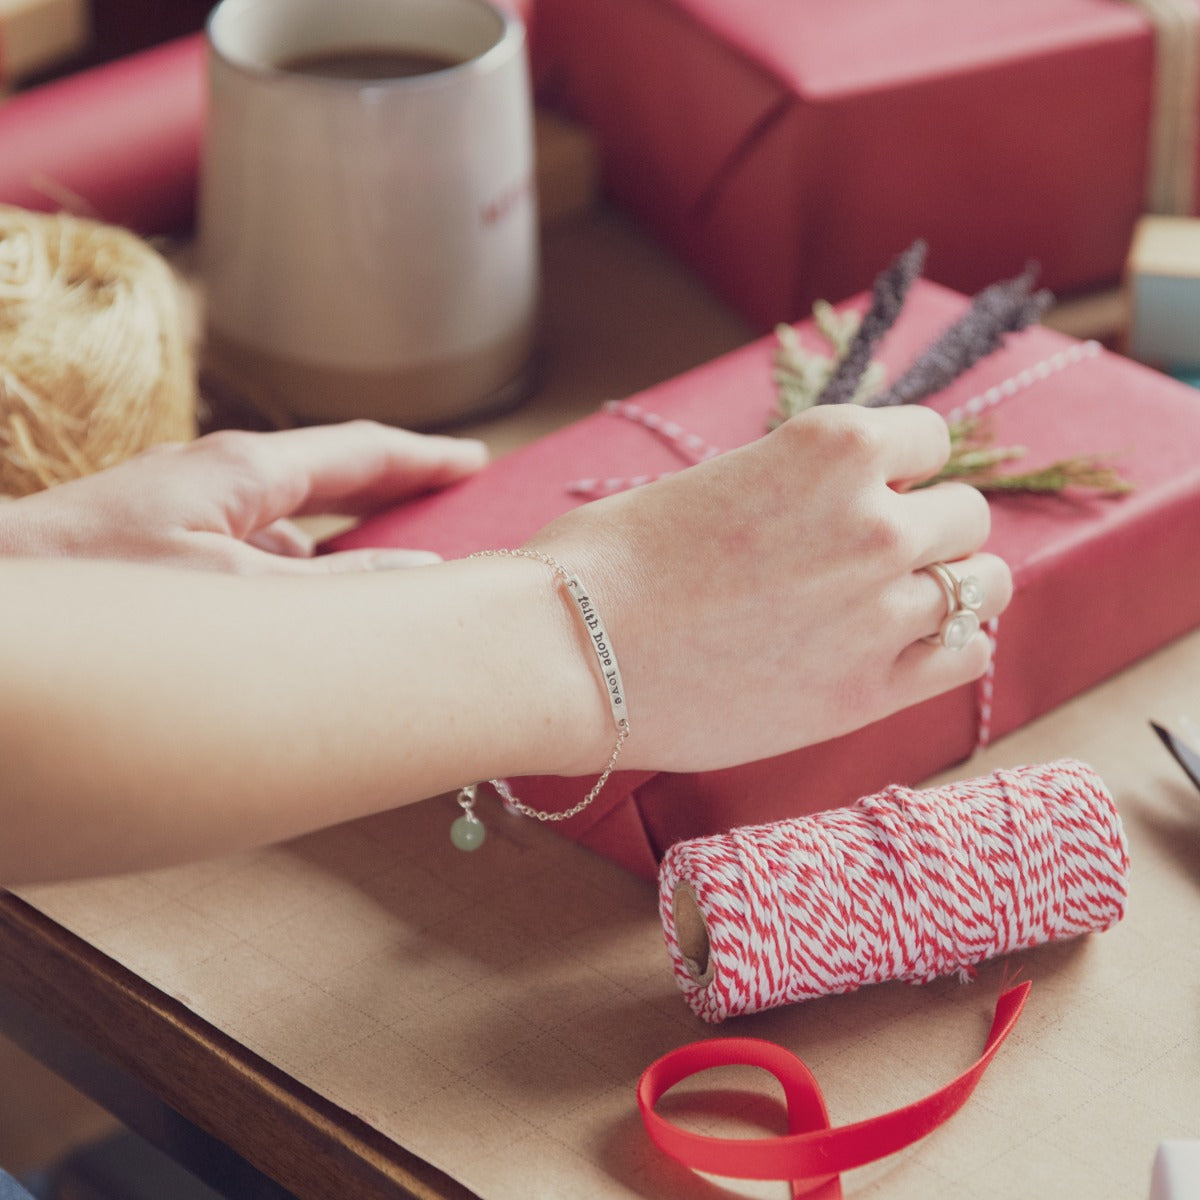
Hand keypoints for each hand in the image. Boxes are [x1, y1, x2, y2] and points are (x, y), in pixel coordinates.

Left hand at [0, 420, 486, 573]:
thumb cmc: (99, 593)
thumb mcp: (239, 594)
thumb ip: (337, 588)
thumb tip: (419, 574)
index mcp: (243, 471)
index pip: (359, 452)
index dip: (424, 458)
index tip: (476, 461)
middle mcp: (217, 483)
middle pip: (331, 483)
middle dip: (393, 499)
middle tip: (452, 518)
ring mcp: (187, 517)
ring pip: (290, 531)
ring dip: (340, 555)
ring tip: (392, 590)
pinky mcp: (161, 554)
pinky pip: (254, 563)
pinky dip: (293, 587)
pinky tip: (304, 628)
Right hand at [531, 403, 1011, 772]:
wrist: (572, 653)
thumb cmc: (613, 560)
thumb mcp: (716, 481)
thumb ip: (795, 485)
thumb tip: (830, 501)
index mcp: (832, 447)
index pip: (932, 437)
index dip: (903, 465)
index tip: (874, 491)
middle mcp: (874, 522)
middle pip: (967, 513)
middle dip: (928, 528)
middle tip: (871, 557)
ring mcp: (879, 611)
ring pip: (985, 583)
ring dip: (951, 586)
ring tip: (897, 603)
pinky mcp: (868, 692)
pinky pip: (969, 654)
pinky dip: (951, 645)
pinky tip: (907, 648)